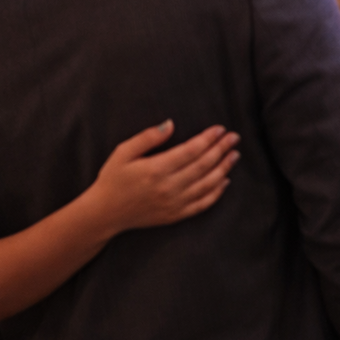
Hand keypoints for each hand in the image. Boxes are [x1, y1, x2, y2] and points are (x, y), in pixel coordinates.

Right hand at [86, 121, 238, 234]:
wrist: (105, 213)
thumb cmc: (113, 179)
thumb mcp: (123, 152)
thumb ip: (148, 137)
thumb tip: (171, 124)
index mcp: (155, 169)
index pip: (191, 151)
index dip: (208, 139)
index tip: (221, 129)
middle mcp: (168, 188)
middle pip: (203, 166)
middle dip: (221, 149)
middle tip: (234, 137)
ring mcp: (174, 204)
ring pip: (207, 185)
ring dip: (224, 168)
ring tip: (235, 155)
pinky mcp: (175, 216)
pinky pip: (202, 204)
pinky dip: (217, 192)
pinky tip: (225, 180)